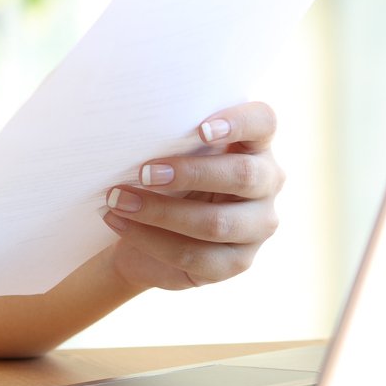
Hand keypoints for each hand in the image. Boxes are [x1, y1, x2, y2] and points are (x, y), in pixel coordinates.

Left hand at [103, 101, 282, 291]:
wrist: (145, 231)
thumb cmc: (163, 177)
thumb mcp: (168, 153)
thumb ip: (170, 137)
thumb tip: (132, 125)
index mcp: (254, 145)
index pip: (263, 122)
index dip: (239, 123)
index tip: (200, 129)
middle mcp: (267, 184)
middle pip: (243, 176)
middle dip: (190, 174)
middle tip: (144, 172)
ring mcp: (258, 226)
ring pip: (217, 223)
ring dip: (160, 212)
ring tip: (119, 200)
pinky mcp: (237, 263)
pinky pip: (195, 255)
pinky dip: (149, 238)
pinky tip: (119, 222)